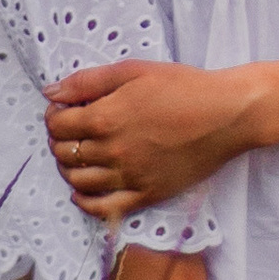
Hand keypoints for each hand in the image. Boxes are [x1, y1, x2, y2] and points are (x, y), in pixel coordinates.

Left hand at [48, 58, 264, 218]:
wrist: (228, 115)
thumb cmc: (184, 87)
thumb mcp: (134, 71)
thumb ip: (89, 81)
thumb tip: (50, 92)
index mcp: (106, 118)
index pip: (57, 125)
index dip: (54, 115)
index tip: (64, 109)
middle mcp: (112, 151)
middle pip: (64, 153)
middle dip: (59, 140)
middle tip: (71, 129)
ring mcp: (129, 177)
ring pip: (78, 181)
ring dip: (69, 167)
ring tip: (79, 154)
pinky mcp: (146, 194)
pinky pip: (103, 208)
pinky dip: (85, 202)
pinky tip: (82, 190)